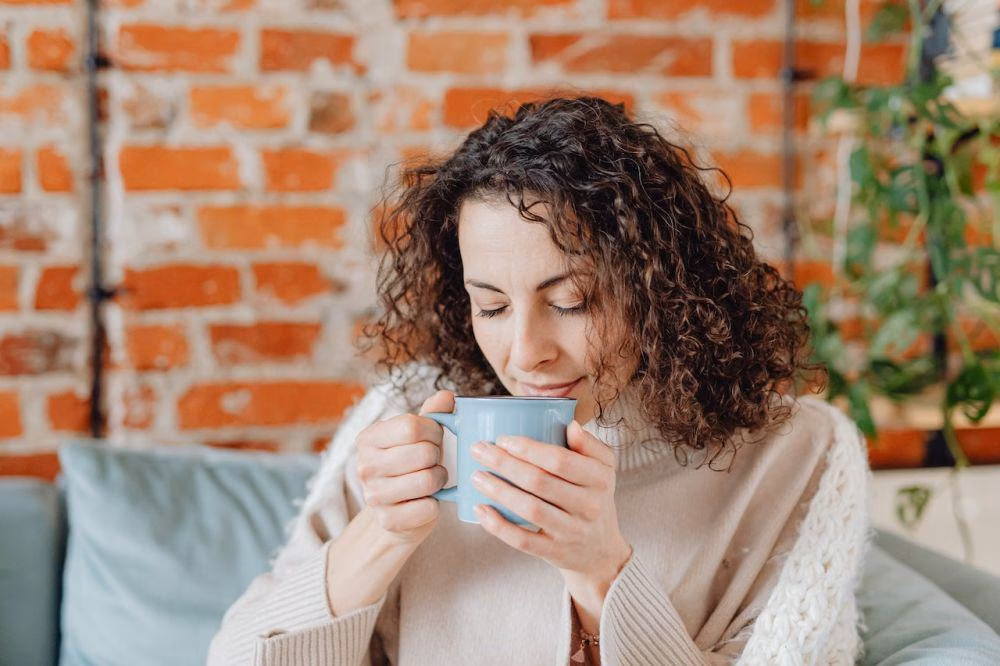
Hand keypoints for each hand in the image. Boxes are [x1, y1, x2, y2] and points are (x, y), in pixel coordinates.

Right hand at [355, 390, 453, 545]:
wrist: (399, 510)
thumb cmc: (411, 465)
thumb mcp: (419, 435)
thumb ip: (433, 414)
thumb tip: (446, 396)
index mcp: (369, 438)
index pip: (411, 426)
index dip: (433, 432)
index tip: (434, 438)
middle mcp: (365, 466)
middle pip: (423, 453)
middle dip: (438, 457)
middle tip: (433, 462)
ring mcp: (373, 496)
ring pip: (427, 480)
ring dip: (439, 480)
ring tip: (432, 479)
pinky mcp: (387, 520)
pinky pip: (428, 508)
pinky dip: (435, 505)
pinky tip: (425, 500)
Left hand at [469, 420, 631, 587]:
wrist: (601, 550)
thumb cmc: (593, 498)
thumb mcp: (603, 469)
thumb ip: (589, 444)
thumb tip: (571, 424)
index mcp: (600, 478)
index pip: (560, 460)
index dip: (528, 448)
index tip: (502, 439)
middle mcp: (589, 506)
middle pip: (540, 482)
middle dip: (504, 464)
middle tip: (479, 450)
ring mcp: (572, 531)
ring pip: (530, 509)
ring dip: (499, 491)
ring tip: (476, 476)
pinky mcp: (555, 552)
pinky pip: (523, 540)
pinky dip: (498, 526)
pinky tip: (481, 510)